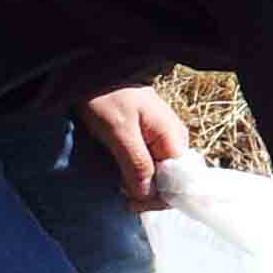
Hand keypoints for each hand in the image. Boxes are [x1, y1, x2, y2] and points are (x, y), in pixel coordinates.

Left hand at [78, 86, 191, 208]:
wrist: (93, 69)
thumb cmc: (106, 97)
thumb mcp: (119, 131)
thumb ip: (136, 164)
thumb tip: (148, 196)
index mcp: (173, 137)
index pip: (179, 181)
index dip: (158, 197)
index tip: (131, 202)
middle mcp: (174, 139)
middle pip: (171, 179)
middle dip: (148, 193)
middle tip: (120, 194)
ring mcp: (162, 138)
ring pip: (159, 174)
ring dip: (140, 184)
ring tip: (117, 186)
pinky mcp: (148, 137)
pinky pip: (149, 164)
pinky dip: (136, 174)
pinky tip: (121, 175)